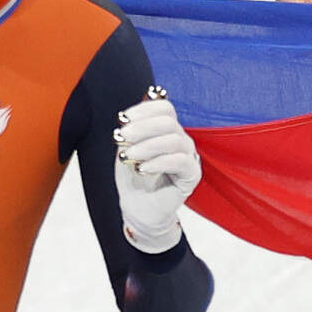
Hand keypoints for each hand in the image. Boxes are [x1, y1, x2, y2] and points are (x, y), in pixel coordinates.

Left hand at [114, 89, 201, 252]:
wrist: (138, 207)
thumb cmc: (133, 177)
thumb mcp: (128, 147)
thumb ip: (134, 128)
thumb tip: (140, 103)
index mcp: (166, 129)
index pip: (164, 108)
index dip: (143, 110)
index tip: (122, 119)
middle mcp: (180, 139)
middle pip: (168, 121)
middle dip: (141, 127)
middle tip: (120, 137)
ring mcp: (188, 156)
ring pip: (174, 139)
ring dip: (146, 146)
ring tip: (126, 157)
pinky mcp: (192, 174)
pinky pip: (180, 161)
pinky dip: (158, 162)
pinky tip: (141, 168)